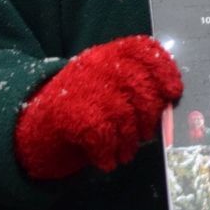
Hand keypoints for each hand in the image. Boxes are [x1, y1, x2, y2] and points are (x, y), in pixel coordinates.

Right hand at [13, 36, 182, 179]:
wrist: (35, 122)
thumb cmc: (85, 105)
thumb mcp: (108, 85)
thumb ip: (136, 86)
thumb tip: (169, 103)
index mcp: (109, 53)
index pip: (142, 49)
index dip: (164, 68)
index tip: (174, 92)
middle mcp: (96, 64)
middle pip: (138, 86)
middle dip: (149, 115)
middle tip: (148, 134)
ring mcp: (81, 85)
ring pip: (123, 114)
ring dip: (130, 140)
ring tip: (127, 153)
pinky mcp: (68, 111)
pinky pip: (102, 134)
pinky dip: (108, 152)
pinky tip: (107, 161)